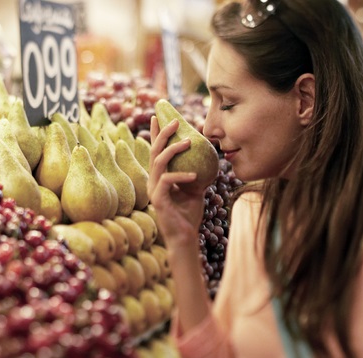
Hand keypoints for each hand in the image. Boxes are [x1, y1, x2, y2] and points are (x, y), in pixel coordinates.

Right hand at [147, 116, 205, 246]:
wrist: (185, 237)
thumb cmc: (189, 214)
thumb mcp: (195, 190)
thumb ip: (197, 175)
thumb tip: (209, 160)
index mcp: (159, 178)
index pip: (156, 151)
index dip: (156, 134)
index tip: (157, 116)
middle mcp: (153, 182)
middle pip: (154, 152)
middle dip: (163, 133)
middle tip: (176, 121)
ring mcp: (154, 191)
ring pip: (158, 162)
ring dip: (173, 149)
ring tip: (188, 141)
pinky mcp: (158, 200)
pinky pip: (167, 181)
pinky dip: (181, 176)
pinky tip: (195, 176)